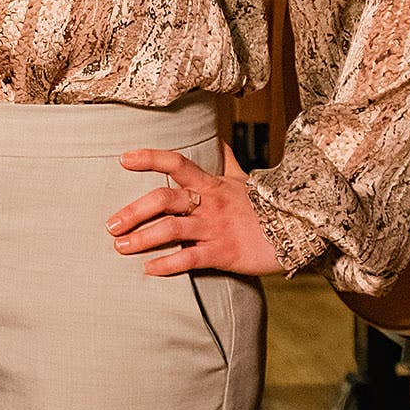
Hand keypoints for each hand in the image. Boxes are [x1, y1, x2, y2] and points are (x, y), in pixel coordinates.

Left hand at [109, 148, 289, 276]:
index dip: (149, 158)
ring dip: (141, 238)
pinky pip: (188, 259)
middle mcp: (210, 204)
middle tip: (110, 224)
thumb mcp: (246, 181)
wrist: (299, 231)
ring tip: (120, 247)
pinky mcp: (224, 253)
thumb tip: (218, 140)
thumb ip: (227, 162)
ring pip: (170, 229)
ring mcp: (216, 228)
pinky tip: (148, 270)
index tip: (122, 159)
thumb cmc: (268, 207)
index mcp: (212, 184)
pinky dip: (165, 265)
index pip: (177, 163)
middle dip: (132, 211)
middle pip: (163, 199)